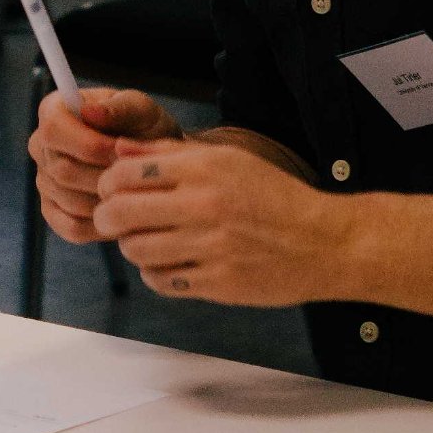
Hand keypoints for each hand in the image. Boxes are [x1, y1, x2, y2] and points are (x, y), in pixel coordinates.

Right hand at [30, 85, 180, 244]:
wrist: (150, 161)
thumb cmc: (144, 128)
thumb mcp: (141, 110)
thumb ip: (119, 107)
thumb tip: (90, 111)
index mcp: (53, 111)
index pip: (53, 130)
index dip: (89, 144)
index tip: (122, 150)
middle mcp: (41, 146)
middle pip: (63, 170)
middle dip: (106, 175)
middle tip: (135, 175)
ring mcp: (43, 181)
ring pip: (70, 201)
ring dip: (107, 200)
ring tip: (133, 191)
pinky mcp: (53, 212)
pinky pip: (72, 227)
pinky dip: (102, 224)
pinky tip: (123, 211)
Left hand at [90, 135, 351, 304]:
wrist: (324, 242)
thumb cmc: (275, 197)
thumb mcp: (229, 160)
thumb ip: (170, 154)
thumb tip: (120, 149)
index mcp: (206, 168)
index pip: (125, 173)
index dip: (108, 184)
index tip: (113, 192)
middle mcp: (205, 205)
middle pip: (120, 213)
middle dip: (108, 217)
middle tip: (113, 220)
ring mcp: (211, 247)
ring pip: (136, 250)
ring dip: (132, 246)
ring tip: (147, 241)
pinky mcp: (217, 282)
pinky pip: (161, 280)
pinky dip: (156, 273)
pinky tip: (170, 263)